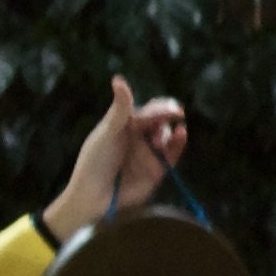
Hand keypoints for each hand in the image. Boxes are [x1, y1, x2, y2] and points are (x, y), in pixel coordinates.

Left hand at [50, 77, 186, 239]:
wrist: (93, 196)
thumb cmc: (95, 161)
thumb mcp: (108, 132)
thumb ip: (120, 109)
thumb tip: (119, 79)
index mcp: (126, 124)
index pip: (148, 110)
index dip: (161, 107)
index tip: (170, 107)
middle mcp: (140, 137)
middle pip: (161, 121)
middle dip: (168, 116)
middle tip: (175, 113)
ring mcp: (149, 153)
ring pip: (168, 136)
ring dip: (170, 132)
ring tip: (161, 138)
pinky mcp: (157, 170)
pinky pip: (172, 155)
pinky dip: (178, 144)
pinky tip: (181, 134)